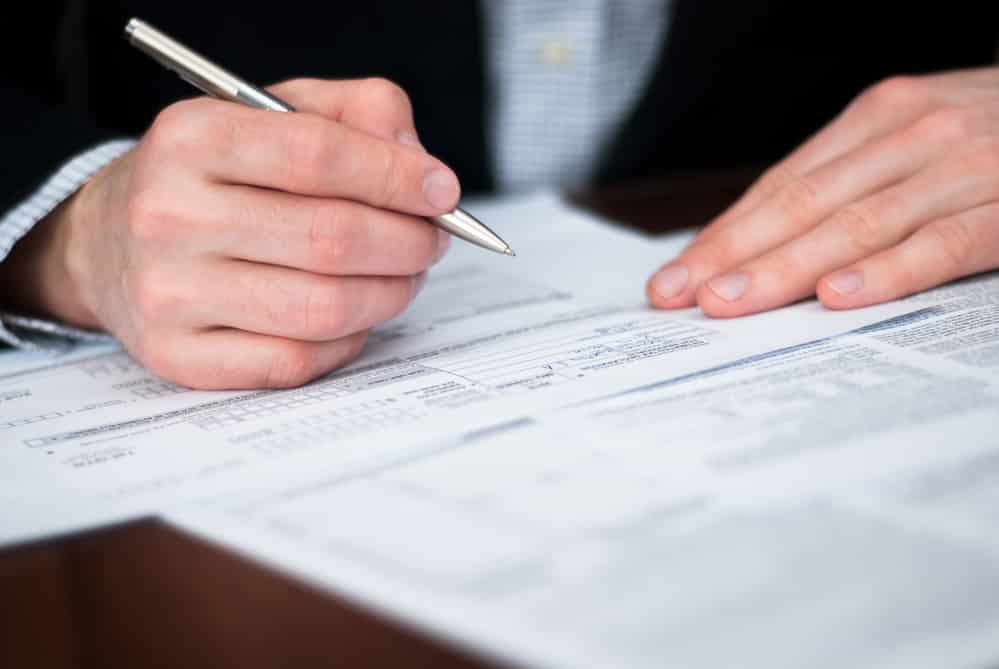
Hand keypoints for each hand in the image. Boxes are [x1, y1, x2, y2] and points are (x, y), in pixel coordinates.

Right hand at [1, 78, 456, 388]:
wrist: (109, 241)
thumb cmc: (214, 176)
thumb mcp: (273, 114)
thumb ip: (357, 113)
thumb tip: (422, 167)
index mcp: (192, 138)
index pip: (319, 155)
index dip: (398, 177)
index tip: (444, 192)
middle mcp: (170, 215)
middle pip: (332, 239)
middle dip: (409, 243)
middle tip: (433, 240)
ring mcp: (169, 294)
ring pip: (324, 310)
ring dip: (390, 295)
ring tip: (403, 275)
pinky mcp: (178, 357)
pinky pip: (297, 361)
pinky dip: (348, 341)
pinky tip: (353, 316)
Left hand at [647, 67, 998, 316]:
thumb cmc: (988, 134)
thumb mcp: (909, 139)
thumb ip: (846, 182)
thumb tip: (760, 242)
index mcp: (875, 119)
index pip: (780, 186)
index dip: (723, 235)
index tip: (676, 277)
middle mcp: (909, 134)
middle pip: (803, 205)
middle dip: (734, 255)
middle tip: (683, 297)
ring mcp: (961, 165)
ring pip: (857, 224)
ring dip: (787, 268)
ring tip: (735, 303)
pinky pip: (943, 241)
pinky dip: (890, 270)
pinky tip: (840, 297)